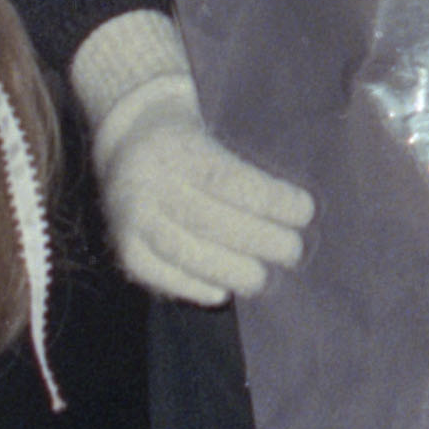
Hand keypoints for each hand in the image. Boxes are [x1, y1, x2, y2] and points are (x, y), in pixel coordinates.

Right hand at [72, 11, 312, 307]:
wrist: (128, 136)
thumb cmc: (189, 144)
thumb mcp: (213, 141)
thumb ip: (243, 177)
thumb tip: (293, 217)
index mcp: (181, 151)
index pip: (230, 181)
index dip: (271, 201)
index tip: (305, 212)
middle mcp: (153, 183)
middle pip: (208, 219)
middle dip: (257, 240)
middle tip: (291, 252)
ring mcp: (132, 216)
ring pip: (182, 249)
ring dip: (227, 270)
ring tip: (260, 279)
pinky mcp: (122, 244)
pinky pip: (154, 272)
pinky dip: (190, 286)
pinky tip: (220, 293)